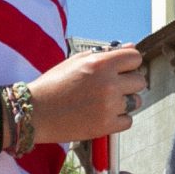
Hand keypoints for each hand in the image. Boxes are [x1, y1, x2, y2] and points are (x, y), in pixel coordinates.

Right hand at [29, 47, 145, 141]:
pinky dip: (118, 119)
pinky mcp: (105, 126)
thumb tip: (131, 47)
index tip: (120, 69)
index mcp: (100, 63)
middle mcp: (108, 83)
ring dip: (125, 102)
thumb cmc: (54, 84)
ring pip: (136, 101)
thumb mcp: (76, 61)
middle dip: (128, 83)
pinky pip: (128, 120)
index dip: (128, 63)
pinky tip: (102, 115)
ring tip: (104, 102)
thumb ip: (106, 53)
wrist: (34, 113)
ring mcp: (108, 106)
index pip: (135, 57)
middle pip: (140, 80)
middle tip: (111, 87)